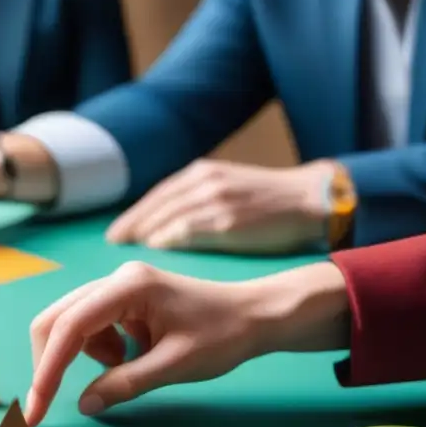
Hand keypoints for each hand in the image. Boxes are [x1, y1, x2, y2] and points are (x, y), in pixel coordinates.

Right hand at [24, 260, 348, 424]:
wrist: (257, 316)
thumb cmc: (224, 335)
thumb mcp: (175, 366)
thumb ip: (125, 384)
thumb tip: (84, 405)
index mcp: (128, 287)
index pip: (70, 327)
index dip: (47, 370)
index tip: (36, 409)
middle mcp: (115, 280)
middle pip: (56, 320)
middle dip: (49, 364)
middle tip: (47, 405)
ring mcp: (117, 288)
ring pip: (70, 325)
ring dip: (80, 357)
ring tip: (124, 369)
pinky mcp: (122, 300)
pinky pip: (90, 328)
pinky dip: (97, 352)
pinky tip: (130, 357)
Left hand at [106, 160, 335, 253]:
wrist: (313, 202)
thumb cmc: (271, 204)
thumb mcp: (229, 191)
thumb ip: (197, 203)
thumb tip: (164, 228)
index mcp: (203, 174)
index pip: (158, 195)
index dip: (133, 215)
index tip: (114, 234)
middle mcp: (205, 182)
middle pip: (156, 205)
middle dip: (132, 226)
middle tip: (112, 244)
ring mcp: (216, 199)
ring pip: (167, 216)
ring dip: (144, 235)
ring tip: (129, 253)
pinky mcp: (228, 220)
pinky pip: (187, 229)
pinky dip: (168, 239)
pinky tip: (156, 251)